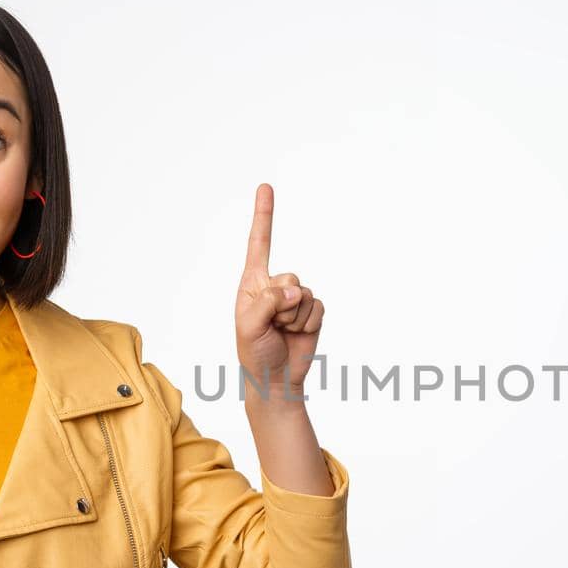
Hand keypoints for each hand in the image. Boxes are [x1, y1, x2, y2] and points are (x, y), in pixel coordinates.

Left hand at [234, 183, 323, 398]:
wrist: (277, 380)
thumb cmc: (254, 354)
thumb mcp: (248, 327)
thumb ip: (267, 302)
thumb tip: (294, 290)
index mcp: (252, 283)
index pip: (259, 243)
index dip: (264, 215)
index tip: (266, 187)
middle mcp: (274, 286)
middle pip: (290, 277)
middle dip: (284, 306)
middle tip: (272, 328)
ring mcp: (294, 300)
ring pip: (306, 295)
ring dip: (296, 319)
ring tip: (282, 334)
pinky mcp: (312, 313)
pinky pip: (319, 308)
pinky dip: (309, 325)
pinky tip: (297, 336)